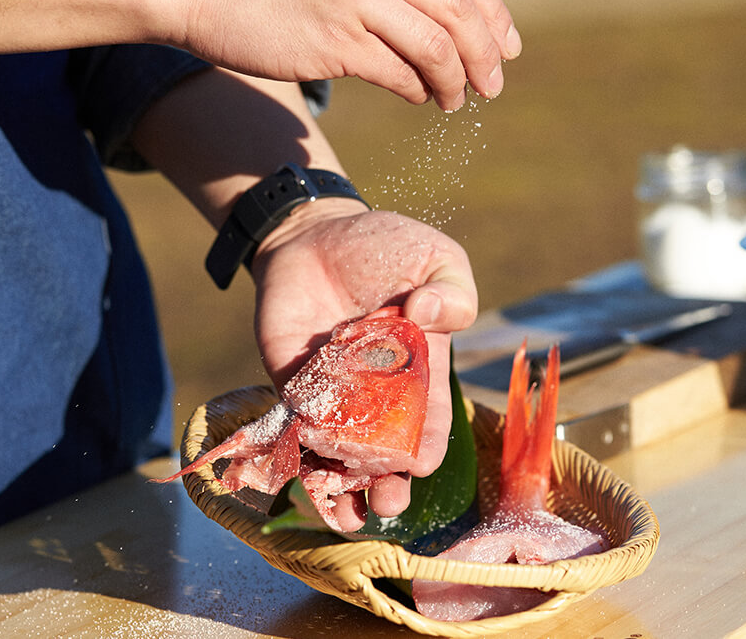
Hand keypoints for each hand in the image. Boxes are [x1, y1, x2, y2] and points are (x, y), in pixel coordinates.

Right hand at [169, 0, 520, 110]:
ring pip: (436, 46)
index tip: (506, 47)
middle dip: (486, 54)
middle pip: (459, 9)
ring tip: (456, 100)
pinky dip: (419, 90)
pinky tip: (420, 98)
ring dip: (456, 81)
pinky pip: (398, 73)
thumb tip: (450, 13)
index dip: (495, 15)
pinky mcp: (333, 41)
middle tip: (494, 85)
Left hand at [251, 200, 477, 530]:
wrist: (313, 234)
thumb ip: (453, 291)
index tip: (419, 465)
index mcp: (421, 370)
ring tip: (346, 512)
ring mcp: (333, 392)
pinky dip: (300, 451)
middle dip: (386, 482)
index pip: (427, 421)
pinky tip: (304, 471)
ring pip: (340, 452)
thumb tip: (428, 314)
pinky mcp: (292, 385)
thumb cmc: (383, 247)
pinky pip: (296, 425)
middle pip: (384, 450)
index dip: (425, 447)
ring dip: (342, 486)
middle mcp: (378, 392)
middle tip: (385, 501)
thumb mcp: (437, 259)